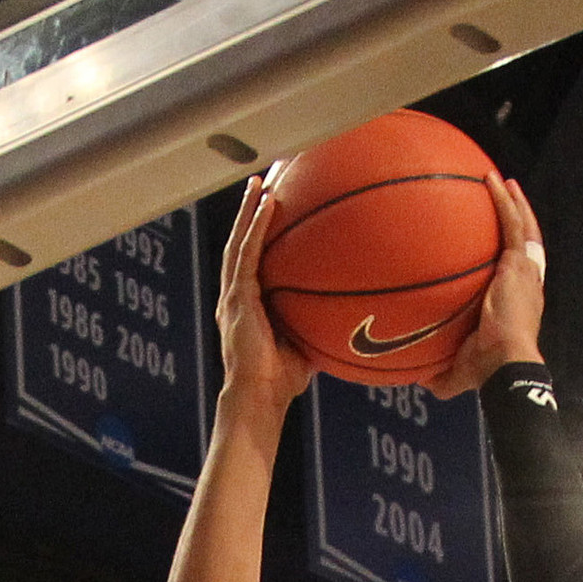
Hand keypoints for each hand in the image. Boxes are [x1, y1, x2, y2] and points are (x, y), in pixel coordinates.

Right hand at [216, 175, 313, 412]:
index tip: (266, 211)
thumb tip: (348, 320)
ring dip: (248, 211)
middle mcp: (235, 296)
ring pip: (238, 242)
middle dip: (247, 213)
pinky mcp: (238, 299)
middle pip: (240, 244)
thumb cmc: (282, 382)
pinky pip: (247, 255)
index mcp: (247, 305)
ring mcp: (234, 296)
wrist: (260, 398)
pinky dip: (255, 228)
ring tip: (258, 183)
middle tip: (259, 184)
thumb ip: (316, 328)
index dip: (255, 235)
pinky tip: (265, 205)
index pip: (250, 261)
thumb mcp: (304, 347)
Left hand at [424, 172, 544, 399]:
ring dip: (513, 203)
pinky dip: (504, 202)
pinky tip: (491, 180)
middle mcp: (527, 285)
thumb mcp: (460, 371)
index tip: (500, 247)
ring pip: (523, 228)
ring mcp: (525, 272)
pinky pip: (513, 224)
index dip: (511, 259)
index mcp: (518, 306)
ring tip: (501, 182)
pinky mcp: (519, 263)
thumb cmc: (488, 370)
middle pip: (526, 246)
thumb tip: (418, 381)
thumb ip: (441, 373)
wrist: (505, 362)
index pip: (517, 276)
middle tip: (505, 202)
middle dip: (517, 222)